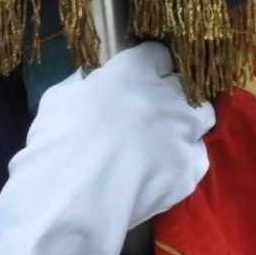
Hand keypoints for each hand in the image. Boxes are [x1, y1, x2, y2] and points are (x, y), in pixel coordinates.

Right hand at [0, 42, 214, 254]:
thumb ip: (85, 86)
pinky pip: (196, 159)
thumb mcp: (60, 99)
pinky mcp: (190, 169)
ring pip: (201, 119)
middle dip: (173, 97)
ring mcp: (183, 133)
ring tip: (163, 143)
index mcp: (134, 73)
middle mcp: (168, 97)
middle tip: (153, 116)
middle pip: (187, 87)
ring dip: (186, 126)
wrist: (70, 199)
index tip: (143, 80)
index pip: (158, 55)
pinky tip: (160, 174)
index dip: (150, 68)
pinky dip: (182, 163)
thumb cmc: (55, 145)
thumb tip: (93, 84)